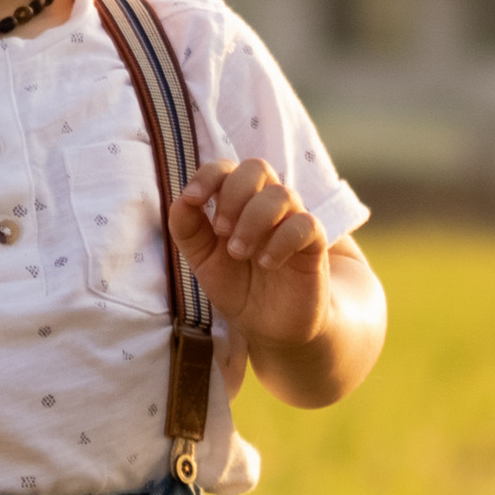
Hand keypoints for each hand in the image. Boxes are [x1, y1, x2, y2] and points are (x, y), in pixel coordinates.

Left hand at [167, 157, 330, 355]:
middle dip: (233, 194)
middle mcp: (266, 205)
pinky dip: (281, 241)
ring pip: (281, 194)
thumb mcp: (203, 260)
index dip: (208, 175)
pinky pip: (305, 224)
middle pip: (257, 167)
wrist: (270, 326)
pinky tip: (267, 263)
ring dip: (253, 220)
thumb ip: (188, 229)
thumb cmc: (237, 285)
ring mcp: (292, 221)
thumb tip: (180, 200)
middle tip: (220, 231)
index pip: (226, 168)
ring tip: (238, 252)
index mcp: (237, 203)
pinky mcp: (314, 244)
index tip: (193, 199)